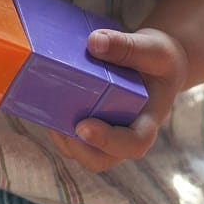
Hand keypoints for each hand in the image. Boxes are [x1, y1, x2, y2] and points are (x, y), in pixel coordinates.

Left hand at [48, 28, 187, 172]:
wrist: (154, 65)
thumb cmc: (158, 60)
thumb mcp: (153, 48)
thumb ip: (128, 46)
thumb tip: (94, 43)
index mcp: (147, 122)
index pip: (134, 144)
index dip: (108, 141)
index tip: (84, 127)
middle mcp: (124, 135)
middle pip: (100, 160)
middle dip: (77, 147)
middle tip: (60, 124)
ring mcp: (105, 134)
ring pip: (79, 151)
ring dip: (61, 137)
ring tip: (48, 109)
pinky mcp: (87, 125)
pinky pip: (68, 137)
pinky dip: (55, 124)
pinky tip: (45, 101)